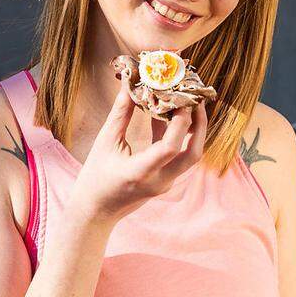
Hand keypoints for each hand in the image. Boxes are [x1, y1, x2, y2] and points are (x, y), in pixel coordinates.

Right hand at [66, 77, 207, 224]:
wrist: (96, 212)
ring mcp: (165, 183)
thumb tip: (130, 84)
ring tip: (187, 103)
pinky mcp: (165, 181)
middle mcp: (159, 181)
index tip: (180, 97)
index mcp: (141, 172)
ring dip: (193, 130)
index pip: (170, 147)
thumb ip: (121, 114)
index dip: (180, 121)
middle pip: (193, 154)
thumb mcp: (105, 143)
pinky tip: (170, 116)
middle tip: (195, 99)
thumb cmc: (95, 178)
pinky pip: (179, 157)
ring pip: (191, 156)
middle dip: (199, 125)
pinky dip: (179, 136)